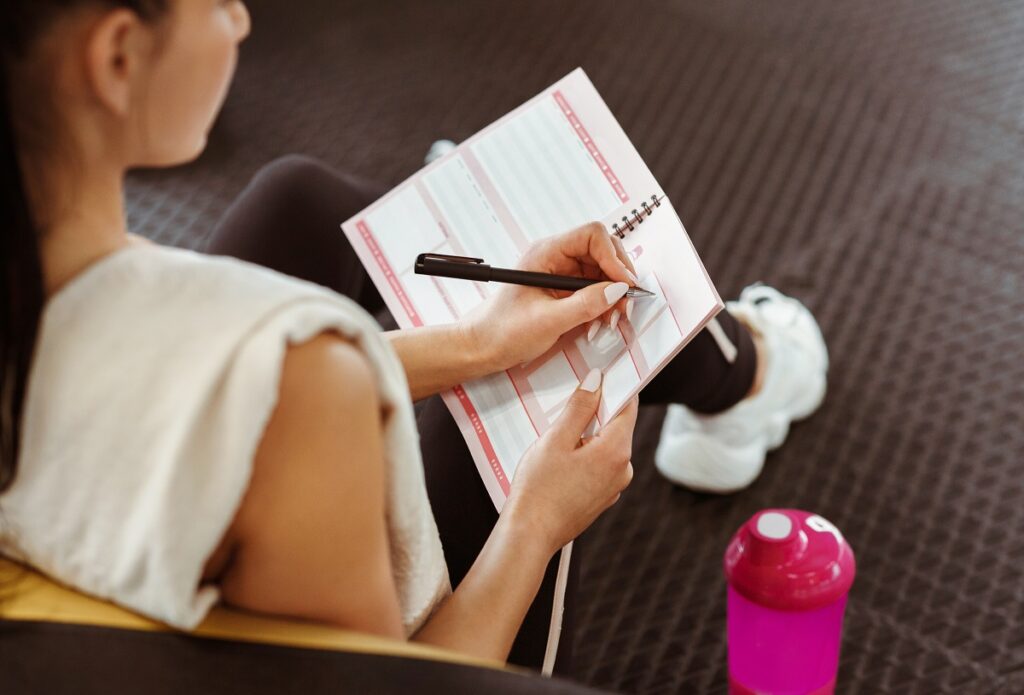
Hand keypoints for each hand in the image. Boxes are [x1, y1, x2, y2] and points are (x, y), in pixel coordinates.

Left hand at [463, 222, 639, 372]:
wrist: (483, 346)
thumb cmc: (504, 331)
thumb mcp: (548, 321)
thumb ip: (585, 304)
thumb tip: (618, 289)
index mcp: (546, 253)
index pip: (592, 235)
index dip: (613, 257)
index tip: (624, 284)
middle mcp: (556, 257)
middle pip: (603, 251)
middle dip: (618, 277)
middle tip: (626, 304)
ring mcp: (561, 273)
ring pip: (602, 272)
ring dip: (613, 295)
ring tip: (612, 319)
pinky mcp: (565, 290)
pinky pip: (594, 289)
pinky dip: (604, 304)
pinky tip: (600, 322)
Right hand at [502, 370, 638, 554]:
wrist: (530, 534)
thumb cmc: (539, 488)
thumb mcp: (556, 440)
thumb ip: (579, 407)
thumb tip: (597, 380)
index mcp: (617, 451)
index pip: (627, 406)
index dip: (614, 387)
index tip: (599, 374)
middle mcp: (623, 469)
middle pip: (616, 427)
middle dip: (593, 414)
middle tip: (564, 409)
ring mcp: (614, 486)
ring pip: (605, 447)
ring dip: (585, 438)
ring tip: (556, 442)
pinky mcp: (602, 498)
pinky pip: (598, 466)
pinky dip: (583, 457)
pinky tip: (558, 462)